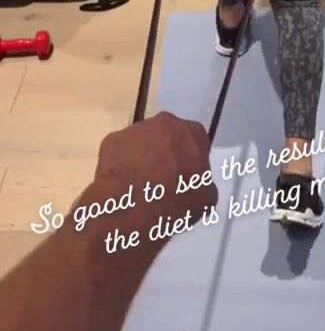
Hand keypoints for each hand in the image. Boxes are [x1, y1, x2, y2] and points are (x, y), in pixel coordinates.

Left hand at [71, 113, 216, 255]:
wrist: (133, 208)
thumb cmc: (176, 201)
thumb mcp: (206, 199)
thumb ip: (203, 183)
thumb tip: (196, 185)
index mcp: (192, 132)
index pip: (196, 141)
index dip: (191, 159)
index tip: (186, 176)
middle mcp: (165, 122)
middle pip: (168, 136)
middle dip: (166, 153)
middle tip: (163, 179)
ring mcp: (135, 129)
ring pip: (142, 142)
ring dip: (143, 157)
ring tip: (140, 185)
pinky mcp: (112, 140)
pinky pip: (120, 152)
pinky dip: (122, 164)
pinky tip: (123, 185)